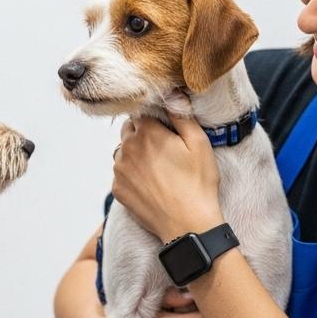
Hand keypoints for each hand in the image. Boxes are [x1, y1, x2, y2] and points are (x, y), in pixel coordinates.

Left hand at [112, 113, 223, 240]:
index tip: (165, 129)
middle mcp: (127, 148)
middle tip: (163, 149)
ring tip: (157, 168)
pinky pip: (121, 174)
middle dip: (142, 134)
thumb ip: (181, 114)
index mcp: (147, 132)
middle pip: (129, 130)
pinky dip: (131, 174)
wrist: (188, 225)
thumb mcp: (199, 143)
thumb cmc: (198, 184)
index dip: (154, 118)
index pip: (142, 112)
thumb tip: (171, 92)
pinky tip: (150, 184)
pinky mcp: (117, 189)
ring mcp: (119, 170)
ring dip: (134, 154)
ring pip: (122, 152)